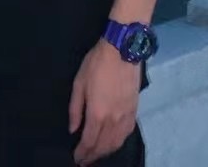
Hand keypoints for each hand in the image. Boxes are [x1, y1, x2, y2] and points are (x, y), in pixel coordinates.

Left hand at [68, 40, 139, 164]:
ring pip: (116, 143)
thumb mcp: (79, 83)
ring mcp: (125, 116)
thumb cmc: (96, 64)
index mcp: (97, 113)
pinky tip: (113, 143)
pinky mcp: (134, 111)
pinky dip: (118, 143)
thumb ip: (75, 109)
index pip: (89, 141)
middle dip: (93, 156)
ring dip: (105, 152)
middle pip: (103, 146)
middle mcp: (113, 120)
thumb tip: (73, 129)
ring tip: (96, 155)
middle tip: (84, 161)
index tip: (77, 159)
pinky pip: (126, 134)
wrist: (122, 51)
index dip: (82, 153)